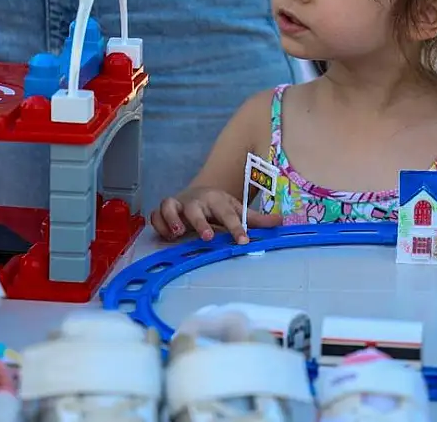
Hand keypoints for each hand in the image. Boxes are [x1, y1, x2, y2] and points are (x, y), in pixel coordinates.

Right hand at [150, 187, 280, 243]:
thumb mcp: (237, 211)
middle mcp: (196, 201)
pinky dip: (158, 223)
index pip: (228, 213)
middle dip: (200, 222)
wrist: (197, 194)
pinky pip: (156, 215)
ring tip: (178, 233)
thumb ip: (256, 219)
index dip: (236, 228)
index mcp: (217, 200)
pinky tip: (166, 235)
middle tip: (207, 237)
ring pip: (169, 205)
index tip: (243, 242)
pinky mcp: (163, 211)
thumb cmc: (218, 207)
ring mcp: (178, 205)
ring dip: (172, 218)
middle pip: (196, 208)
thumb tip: (280, 222)